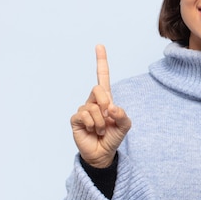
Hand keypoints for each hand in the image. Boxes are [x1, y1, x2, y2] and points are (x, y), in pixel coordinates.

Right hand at [70, 45, 131, 167]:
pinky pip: (84, 115)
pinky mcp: (76, 119)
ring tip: (101, 130)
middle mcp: (93, 101)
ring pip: (92, 107)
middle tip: (108, 118)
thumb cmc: (113, 137)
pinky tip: (92, 131)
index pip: (102, 77)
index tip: (99, 46)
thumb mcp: (125, 126)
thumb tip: (111, 107)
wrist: (103, 153)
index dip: (101, 61)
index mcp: (106, 99)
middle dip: (105, 103)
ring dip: (100, 122)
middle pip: (98, 89)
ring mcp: (83, 109)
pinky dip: (92, 125)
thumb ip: (122, 115)